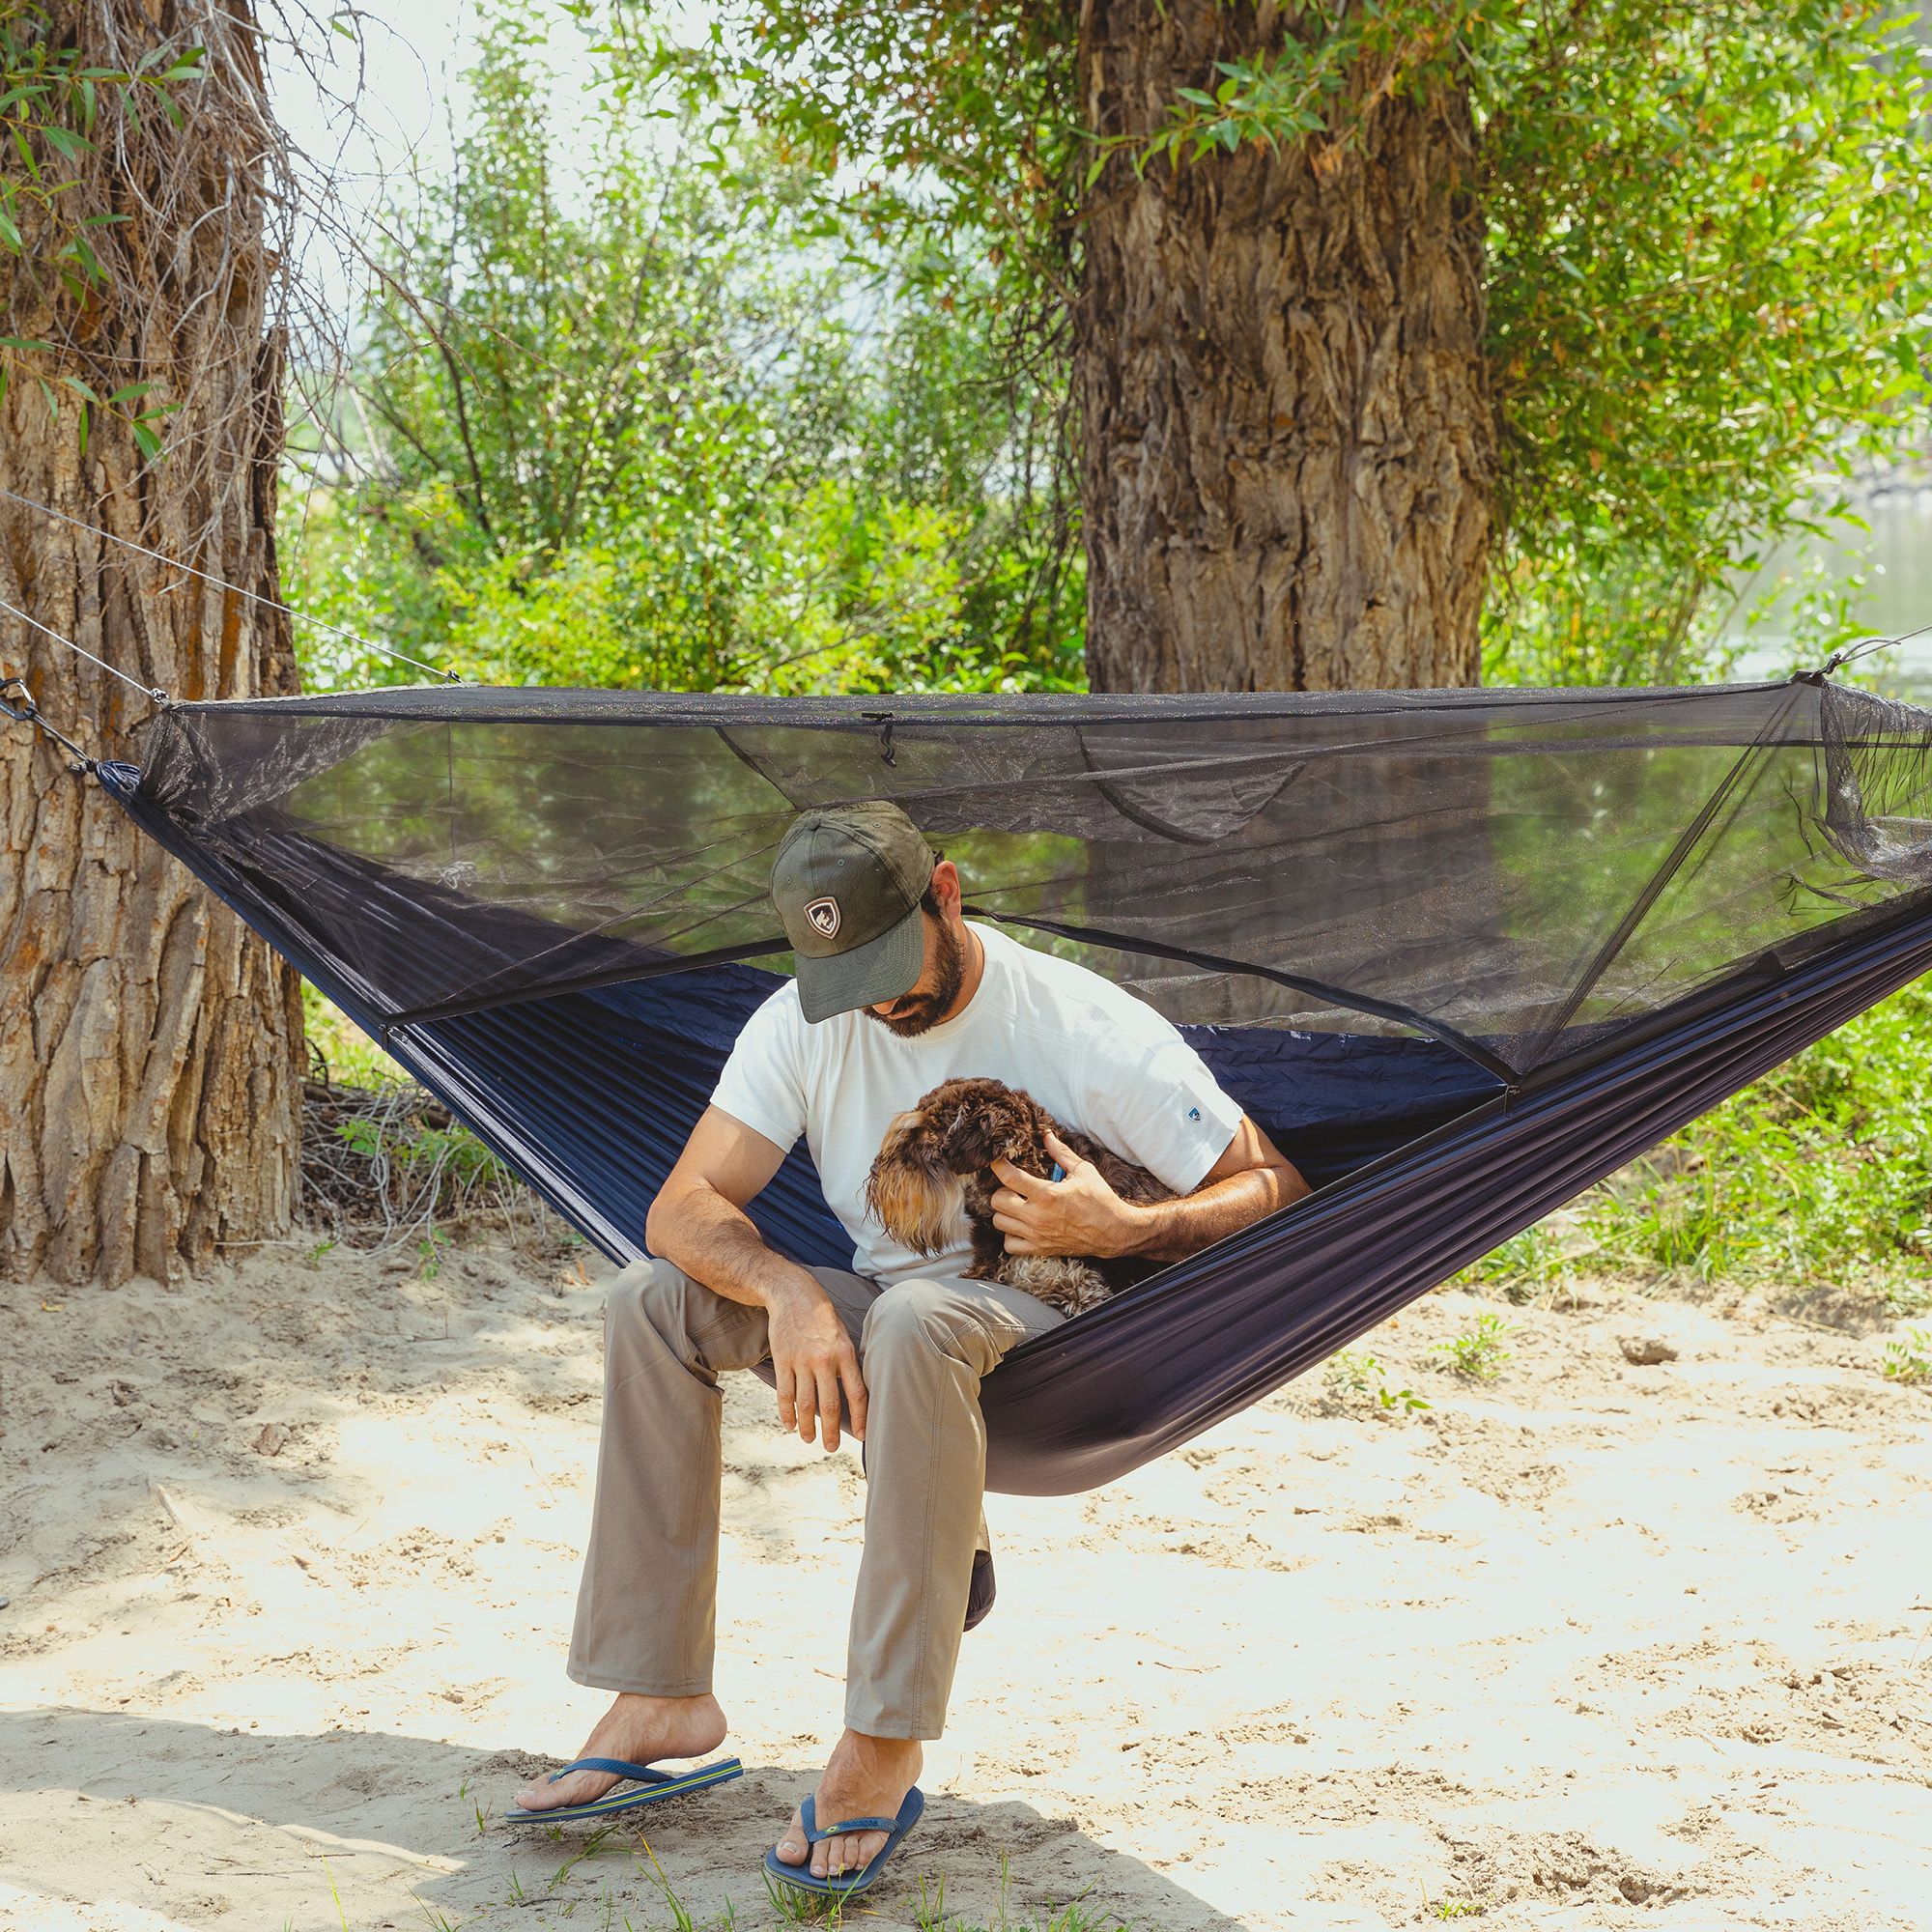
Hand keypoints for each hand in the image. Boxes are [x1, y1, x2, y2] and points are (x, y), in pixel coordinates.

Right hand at [765, 1282, 867, 1450]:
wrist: (793, 1294)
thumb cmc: (823, 1318)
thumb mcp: (844, 1335)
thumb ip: (848, 1363)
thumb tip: (857, 1394)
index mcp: (845, 1353)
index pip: (857, 1392)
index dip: (861, 1417)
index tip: (863, 1435)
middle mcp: (824, 1359)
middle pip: (829, 1405)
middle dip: (832, 1431)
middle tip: (831, 1448)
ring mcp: (801, 1360)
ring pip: (805, 1404)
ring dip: (807, 1427)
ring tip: (809, 1440)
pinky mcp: (782, 1360)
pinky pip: (784, 1393)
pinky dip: (786, 1412)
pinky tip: (789, 1425)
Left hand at [990, 1132, 1143, 1259]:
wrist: (1113, 1231)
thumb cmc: (1100, 1199)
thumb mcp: (1083, 1171)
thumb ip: (1061, 1153)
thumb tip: (1047, 1135)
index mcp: (1047, 1194)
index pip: (1009, 1177)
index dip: (998, 1165)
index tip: (997, 1160)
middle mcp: (1037, 1216)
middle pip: (997, 1201)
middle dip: (1002, 1190)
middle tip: (1015, 1188)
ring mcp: (1037, 1235)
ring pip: (999, 1222)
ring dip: (1005, 1212)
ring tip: (1018, 1206)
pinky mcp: (1040, 1249)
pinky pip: (1009, 1245)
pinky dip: (1010, 1235)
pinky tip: (1021, 1226)